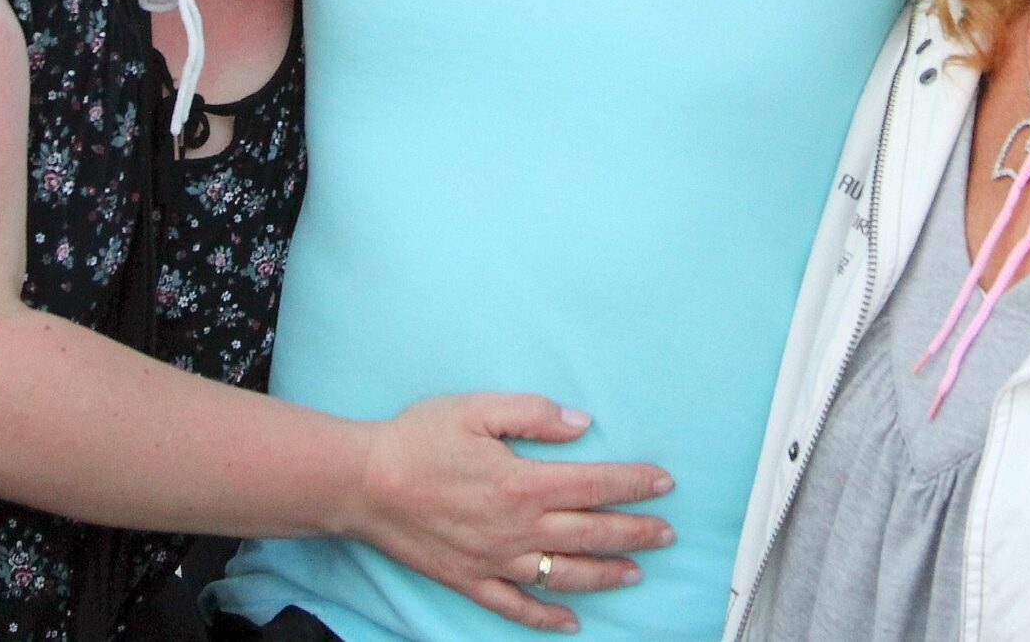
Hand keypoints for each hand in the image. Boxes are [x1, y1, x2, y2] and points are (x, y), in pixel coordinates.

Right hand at [342, 394, 674, 633]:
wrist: (363, 484)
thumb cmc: (417, 439)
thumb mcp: (476, 408)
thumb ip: (533, 414)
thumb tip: (581, 424)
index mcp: (522, 482)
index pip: (595, 484)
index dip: (634, 484)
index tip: (663, 483)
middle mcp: (516, 529)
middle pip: (590, 534)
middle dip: (635, 532)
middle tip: (666, 532)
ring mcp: (495, 560)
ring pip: (564, 575)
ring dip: (605, 574)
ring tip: (635, 571)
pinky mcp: (471, 580)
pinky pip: (516, 607)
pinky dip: (546, 618)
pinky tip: (571, 622)